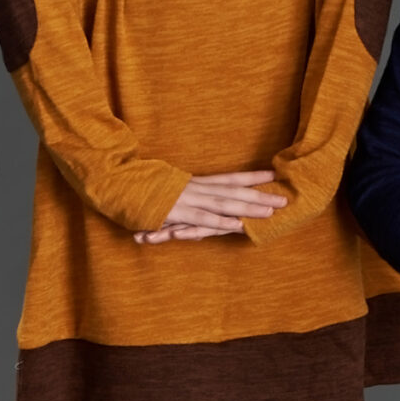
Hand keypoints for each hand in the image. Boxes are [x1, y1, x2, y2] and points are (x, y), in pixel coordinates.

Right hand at [133, 170, 287, 244]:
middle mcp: (194, 188)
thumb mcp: (167, 195)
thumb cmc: (140, 190)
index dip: (251, 177)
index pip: (228, 178)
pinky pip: (202, 218)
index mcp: (193, 183)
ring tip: (270, 211)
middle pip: (233, 190)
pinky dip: (221, 221)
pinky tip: (238, 225)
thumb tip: (200, 210)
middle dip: (260, 194)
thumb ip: (185, 203)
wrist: (115, 184)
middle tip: (284, 197)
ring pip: (223, 203)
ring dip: (247, 207)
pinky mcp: (174, 212)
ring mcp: (185, 199)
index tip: (273, 175)